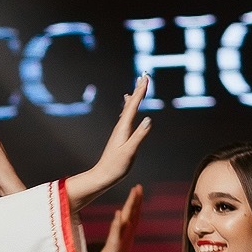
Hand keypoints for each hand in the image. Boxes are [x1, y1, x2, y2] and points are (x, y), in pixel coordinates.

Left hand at [65, 77, 151, 209]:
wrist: (102, 176)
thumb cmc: (116, 166)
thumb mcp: (130, 151)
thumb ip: (139, 135)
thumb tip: (149, 119)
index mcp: (123, 128)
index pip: (133, 106)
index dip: (140, 91)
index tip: (146, 78)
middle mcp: (120, 126)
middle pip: (130, 103)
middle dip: (138, 89)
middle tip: (144, 75)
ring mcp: (120, 130)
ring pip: (128, 108)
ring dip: (134, 96)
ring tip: (137, 86)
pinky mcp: (120, 136)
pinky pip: (126, 116)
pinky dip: (129, 107)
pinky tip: (127, 107)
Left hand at [92, 184, 143, 251]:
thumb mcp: (115, 248)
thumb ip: (117, 239)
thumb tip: (117, 230)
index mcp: (126, 234)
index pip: (133, 216)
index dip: (136, 203)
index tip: (137, 190)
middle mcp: (125, 235)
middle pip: (132, 215)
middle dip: (136, 200)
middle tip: (139, 186)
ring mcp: (120, 240)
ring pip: (128, 220)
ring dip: (131, 206)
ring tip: (134, 193)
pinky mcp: (114, 247)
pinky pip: (116, 233)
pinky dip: (118, 223)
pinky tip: (119, 213)